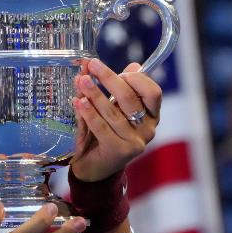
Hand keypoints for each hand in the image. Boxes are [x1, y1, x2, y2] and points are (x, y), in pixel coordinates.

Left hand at [70, 58, 161, 180]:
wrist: (93, 168)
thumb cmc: (102, 134)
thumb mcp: (110, 109)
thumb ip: (113, 89)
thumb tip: (117, 64)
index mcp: (150, 116)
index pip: (153, 92)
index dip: (136, 78)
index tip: (117, 69)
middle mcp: (147, 129)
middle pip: (131, 98)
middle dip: (110, 79)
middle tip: (92, 65)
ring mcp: (134, 142)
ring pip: (113, 113)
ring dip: (95, 94)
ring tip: (81, 80)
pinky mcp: (119, 152)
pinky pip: (101, 127)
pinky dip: (88, 113)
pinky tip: (78, 101)